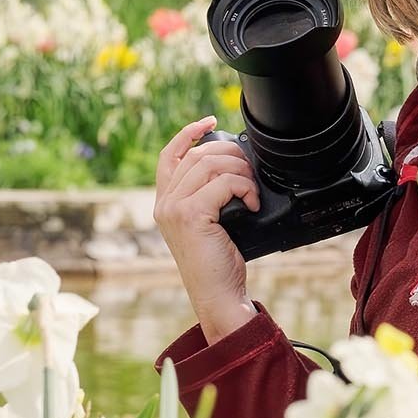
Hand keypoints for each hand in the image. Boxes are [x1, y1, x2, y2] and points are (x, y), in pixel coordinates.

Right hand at [154, 115, 260, 342]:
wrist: (218, 296)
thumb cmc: (219, 264)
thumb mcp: (211, 223)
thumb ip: (211, 196)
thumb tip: (235, 165)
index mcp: (166, 202)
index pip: (171, 154)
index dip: (190, 132)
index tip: (211, 121)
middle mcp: (164, 203)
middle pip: (198, 154)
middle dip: (231, 154)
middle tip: (250, 171)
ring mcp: (173, 208)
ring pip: (211, 165)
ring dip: (241, 171)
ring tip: (252, 190)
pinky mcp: (190, 215)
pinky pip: (222, 183)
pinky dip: (244, 188)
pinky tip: (252, 203)